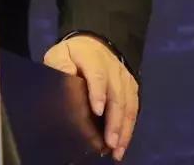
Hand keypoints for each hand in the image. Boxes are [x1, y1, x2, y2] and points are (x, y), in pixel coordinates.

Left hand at [43, 35, 138, 161]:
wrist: (93, 44)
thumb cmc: (72, 55)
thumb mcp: (59, 54)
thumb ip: (61, 65)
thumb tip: (66, 76)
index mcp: (92, 57)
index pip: (98, 75)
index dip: (98, 93)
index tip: (97, 112)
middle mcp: (113, 68)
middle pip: (117, 95)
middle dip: (114, 120)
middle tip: (109, 142)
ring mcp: (125, 78)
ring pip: (129, 105)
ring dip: (124, 128)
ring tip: (117, 149)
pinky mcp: (132, 87)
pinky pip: (134, 108)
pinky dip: (129, 127)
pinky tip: (122, 143)